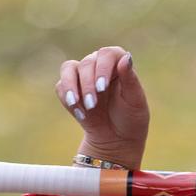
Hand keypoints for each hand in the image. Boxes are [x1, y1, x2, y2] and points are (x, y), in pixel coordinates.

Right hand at [56, 45, 149, 167]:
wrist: (117, 141)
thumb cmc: (131, 119)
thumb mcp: (135, 101)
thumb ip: (130, 79)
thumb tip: (126, 57)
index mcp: (117, 64)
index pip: (107, 54)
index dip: (102, 68)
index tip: (102, 88)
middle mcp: (98, 65)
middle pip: (87, 63)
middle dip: (88, 85)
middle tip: (92, 105)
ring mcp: (82, 76)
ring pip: (68, 69)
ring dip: (71, 87)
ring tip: (77, 105)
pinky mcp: (70, 90)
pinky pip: (60, 87)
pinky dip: (67, 99)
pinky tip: (79, 114)